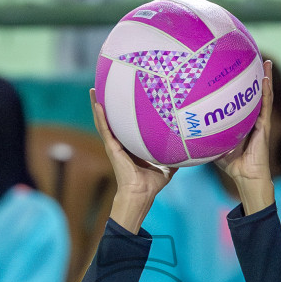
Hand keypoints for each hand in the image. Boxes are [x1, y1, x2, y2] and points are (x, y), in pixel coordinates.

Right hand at [90, 89, 173, 231]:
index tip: (122, 99)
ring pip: (103, 121)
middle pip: (111, 120)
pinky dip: (100, 116)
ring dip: (98, 106)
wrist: (141, 193)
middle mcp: (120, 144)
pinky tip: (97, 103)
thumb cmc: (151, 184)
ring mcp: (113, 145)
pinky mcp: (111, 148)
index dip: (122, 113)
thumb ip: (172, 156)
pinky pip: (105, 129)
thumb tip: (186, 149)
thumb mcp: (166, 166)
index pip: (124, 126)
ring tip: (94, 90)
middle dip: (106, 104)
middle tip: (102, 88)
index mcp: (130, 147)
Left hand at [213, 59, 275, 214]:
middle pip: (253, 93)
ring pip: (263, 95)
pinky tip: (265, 78)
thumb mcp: (214, 145)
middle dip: (254, 76)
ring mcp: (260, 121)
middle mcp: (252, 118)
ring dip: (264, 78)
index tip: (235, 69)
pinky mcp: (264, 126)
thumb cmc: (231, 164)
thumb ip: (205, 135)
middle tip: (252, 57)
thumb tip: (185, 127)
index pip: (241, 99)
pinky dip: (266, 91)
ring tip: (264, 62)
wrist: (245, 177)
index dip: (240, 85)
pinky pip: (265, 105)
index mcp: (242, 121)